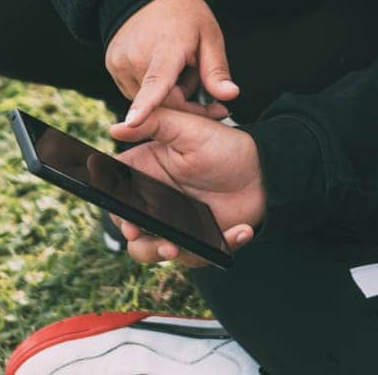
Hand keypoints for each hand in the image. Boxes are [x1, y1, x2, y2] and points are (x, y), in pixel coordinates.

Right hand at [106, 0, 239, 138]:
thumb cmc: (186, 16)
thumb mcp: (210, 38)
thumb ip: (217, 71)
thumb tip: (230, 95)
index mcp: (165, 48)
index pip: (156, 81)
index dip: (146, 104)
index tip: (132, 123)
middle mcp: (136, 56)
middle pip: (162, 101)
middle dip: (184, 100)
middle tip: (197, 78)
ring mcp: (120, 60)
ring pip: (148, 99)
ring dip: (166, 94)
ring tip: (177, 67)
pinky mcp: (112, 64)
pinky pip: (135, 90)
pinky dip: (150, 87)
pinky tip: (160, 67)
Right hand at [108, 108, 266, 267]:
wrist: (262, 168)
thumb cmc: (222, 144)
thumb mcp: (189, 128)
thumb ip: (154, 124)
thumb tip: (115, 127)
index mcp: (145, 173)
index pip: (117, 194)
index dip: (116, 208)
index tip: (126, 218)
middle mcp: (155, 201)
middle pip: (131, 229)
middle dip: (138, 239)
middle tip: (144, 235)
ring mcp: (175, 223)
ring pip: (155, 249)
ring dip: (161, 251)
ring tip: (177, 246)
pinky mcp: (199, 239)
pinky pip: (199, 254)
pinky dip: (220, 246)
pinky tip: (240, 230)